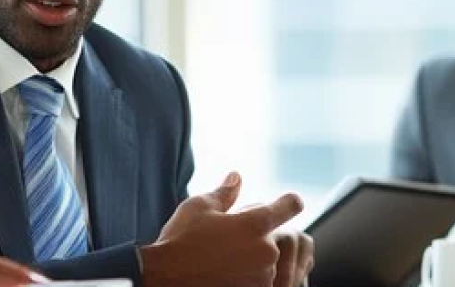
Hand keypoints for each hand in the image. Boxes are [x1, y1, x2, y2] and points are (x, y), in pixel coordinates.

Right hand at [140, 172, 305, 286]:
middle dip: (256, 235)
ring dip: (251, 258)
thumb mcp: (199, 208)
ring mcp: (263, 277)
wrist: (162, 280)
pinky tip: (221, 274)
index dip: (288, 203)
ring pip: (265, 261)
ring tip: (221, 259)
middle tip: (227, 239)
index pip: (291, 205)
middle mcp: (267, 251)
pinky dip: (245, 277)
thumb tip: (237, 177)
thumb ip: (225, 193)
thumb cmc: (179, 242)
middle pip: (273, 237)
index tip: (285, 204)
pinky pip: (257, 281)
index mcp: (257, 223)